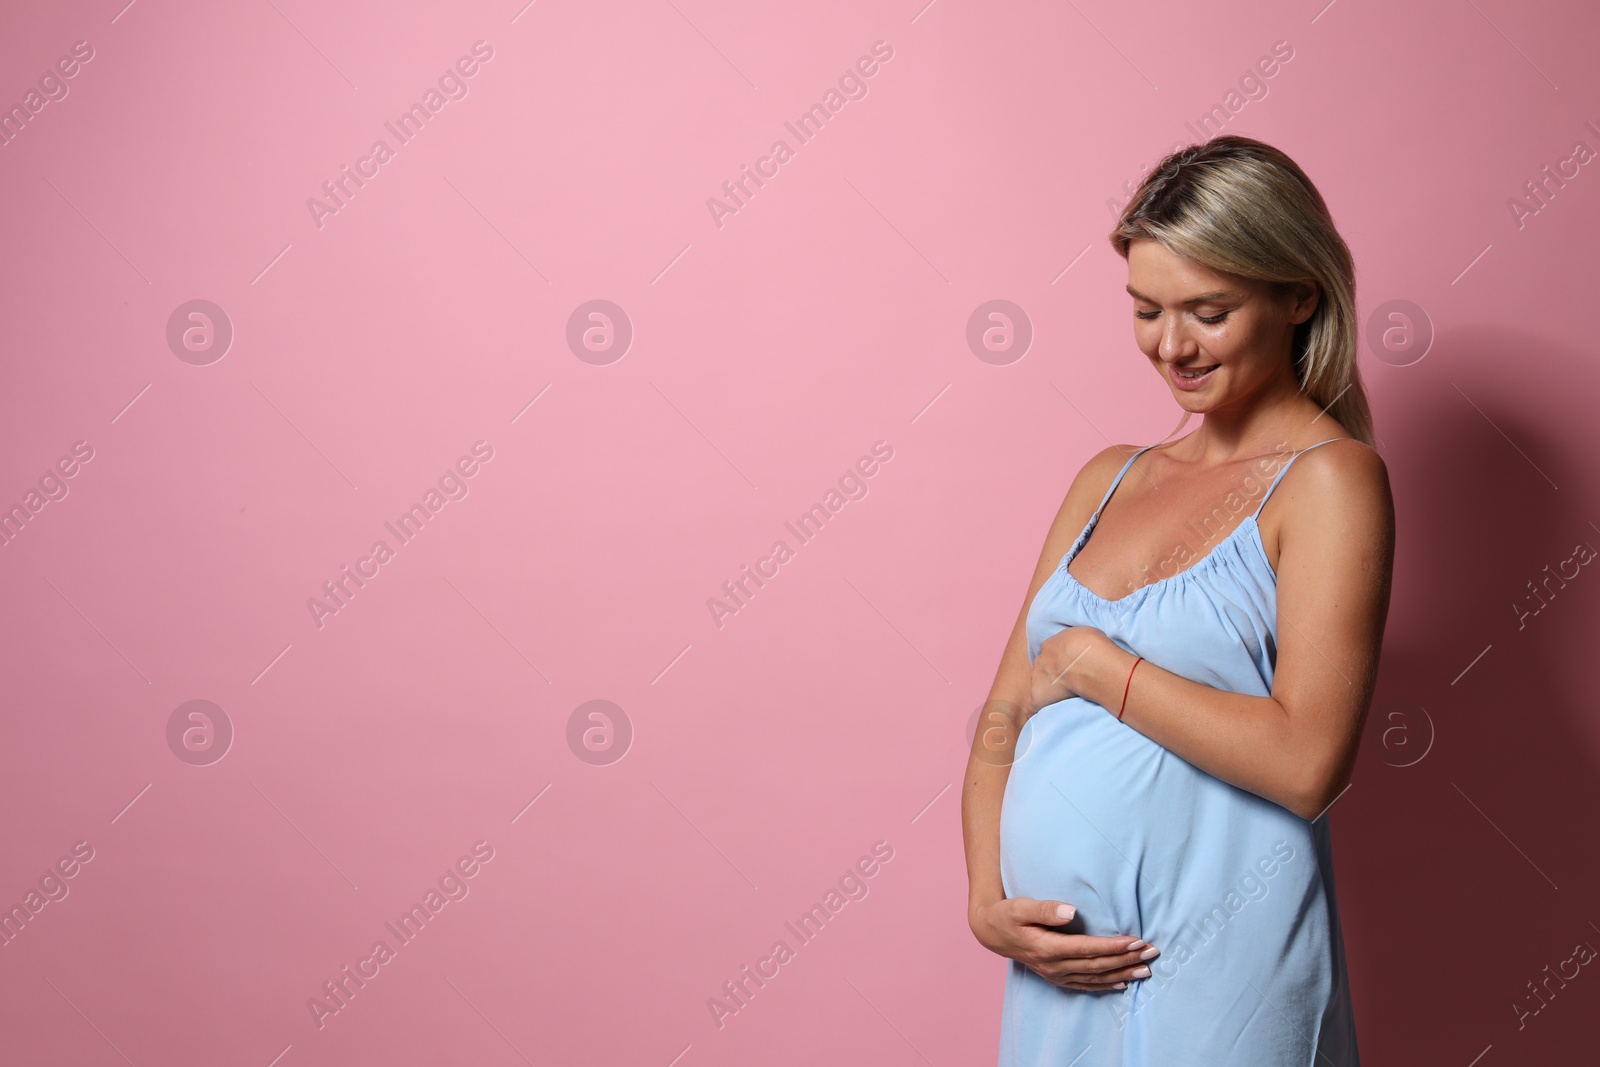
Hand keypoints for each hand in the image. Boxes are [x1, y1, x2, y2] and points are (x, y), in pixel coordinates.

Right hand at [969, 898, 1158, 991]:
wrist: (991, 932)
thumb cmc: (1007, 914)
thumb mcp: (1021, 906)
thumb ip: (1045, 909)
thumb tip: (1071, 911)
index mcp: (1048, 948)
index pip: (1088, 949)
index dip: (1114, 946)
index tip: (1136, 940)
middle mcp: (1054, 966)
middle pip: (1097, 965)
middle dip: (1126, 959)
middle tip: (1151, 952)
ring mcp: (1055, 974)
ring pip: (1095, 977)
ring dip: (1122, 973)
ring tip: (1146, 970)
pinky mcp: (1056, 977)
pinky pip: (1085, 985)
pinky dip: (1105, 985)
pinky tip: (1122, 983)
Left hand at [1029, 626, 1111, 713]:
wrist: (1087, 661)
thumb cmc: (1091, 645)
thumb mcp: (1085, 635)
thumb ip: (1079, 642)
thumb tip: (1086, 646)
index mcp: (1050, 645)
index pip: (1051, 654)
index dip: (1060, 662)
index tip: (1071, 668)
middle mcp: (1040, 661)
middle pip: (1042, 669)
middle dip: (1052, 676)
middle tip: (1068, 683)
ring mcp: (1037, 678)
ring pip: (1038, 686)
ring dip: (1047, 691)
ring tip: (1062, 699)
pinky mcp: (1038, 696)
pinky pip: (1031, 705)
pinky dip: (1034, 710)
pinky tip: (1039, 715)